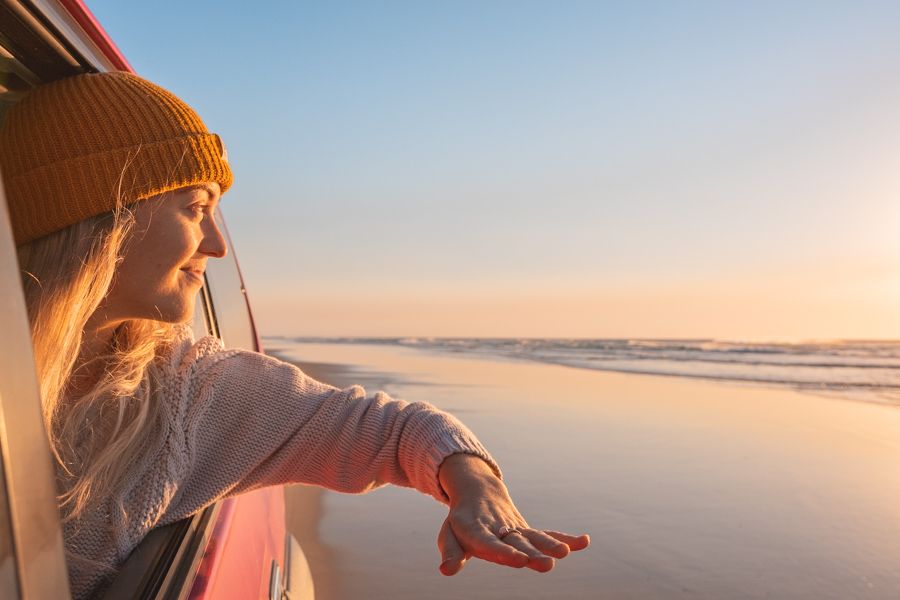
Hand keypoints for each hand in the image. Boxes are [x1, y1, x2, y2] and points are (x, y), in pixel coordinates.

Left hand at [436, 453, 589, 575]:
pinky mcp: (527, 531)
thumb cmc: (461, 522)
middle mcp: (500, 529)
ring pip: (535, 538)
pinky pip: (546, 534)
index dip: (504, 553)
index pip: (491, 544)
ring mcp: (516, 529)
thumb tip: (446, 571)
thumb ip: (452, 553)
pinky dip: (565, 538)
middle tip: (549, 564)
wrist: (478, 492)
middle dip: (533, 554)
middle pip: (518, 543)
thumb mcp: (450, 536)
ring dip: (550, 545)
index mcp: (477, 531)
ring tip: (565, 553)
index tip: (520, 561)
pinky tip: (584, 541)